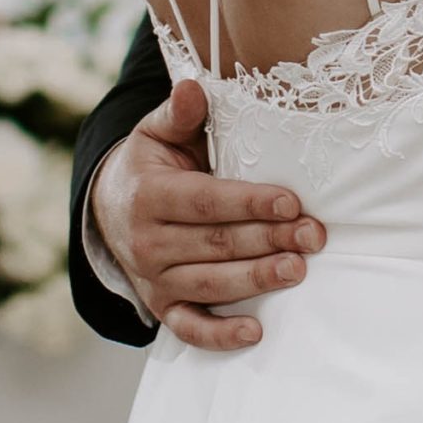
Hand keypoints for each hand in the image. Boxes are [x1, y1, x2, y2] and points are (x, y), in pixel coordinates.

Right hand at [90, 78, 325, 350]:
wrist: (110, 208)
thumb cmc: (150, 164)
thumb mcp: (157, 133)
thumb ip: (179, 113)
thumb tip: (192, 87)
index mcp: (149, 196)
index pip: (204, 201)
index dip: (248, 203)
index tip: (290, 201)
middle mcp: (146, 243)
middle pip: (215, 244)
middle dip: (268, 240)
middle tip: (313, 235)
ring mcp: (153, 279)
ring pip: (209, 285)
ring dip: (256, 280)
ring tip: (297, 270)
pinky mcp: (161, 306)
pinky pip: (188, 328)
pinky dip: (219, 336)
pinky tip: (255, 332)